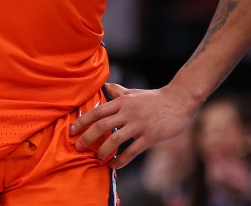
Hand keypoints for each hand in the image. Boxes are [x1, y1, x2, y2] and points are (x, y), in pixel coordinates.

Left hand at [68, 82, 197, 168]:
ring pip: (115, 139)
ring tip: (97, 158)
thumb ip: (118, 91)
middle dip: (87, 137)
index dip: (82, 121)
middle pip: (101, 125)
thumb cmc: (154, 98)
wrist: (179, 101)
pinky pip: (133, 150)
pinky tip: (114, 164)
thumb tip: (104, 86)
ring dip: (103, 150)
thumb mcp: (134, 93)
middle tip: (78, 147)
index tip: (71, 131)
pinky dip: (122, 159)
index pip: (97, 111)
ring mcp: (139, 125)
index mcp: (122, 102)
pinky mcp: (150, 136)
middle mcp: (128, 112)